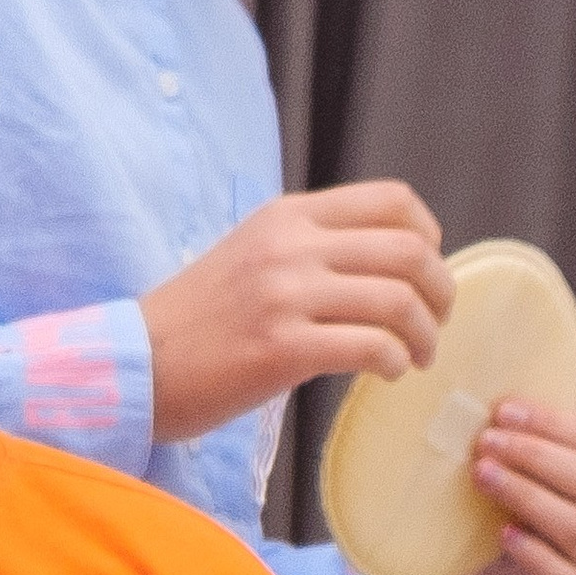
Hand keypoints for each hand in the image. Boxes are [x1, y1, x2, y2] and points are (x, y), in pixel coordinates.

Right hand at [141, 181, 451, 446]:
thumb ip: (309, 247)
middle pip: (408, 250)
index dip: (430, 235)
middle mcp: (292, 247)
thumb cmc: (195, 322)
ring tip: (417, 357)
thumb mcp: (252, 254)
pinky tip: (387, 373)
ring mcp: (286, 296)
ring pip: (397, 300)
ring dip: (423, 334)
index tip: (428, 270)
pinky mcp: (281, 349)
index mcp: (289, 216)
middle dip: (439, 290)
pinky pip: (369, 347)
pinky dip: (393, 362)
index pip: (393, 200)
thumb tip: (379, 265)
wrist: (136, 364)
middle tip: (436, 322)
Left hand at [429, 403, 575, 574]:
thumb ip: (518, 449)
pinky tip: (503, 534)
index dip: (551, 423)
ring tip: (484, 477)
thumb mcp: (510, 483)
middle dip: (536, 456)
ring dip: (527, 496)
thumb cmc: (495, 532)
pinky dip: (533, 553)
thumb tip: (493, 399)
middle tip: (486, 442)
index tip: (502, 410)